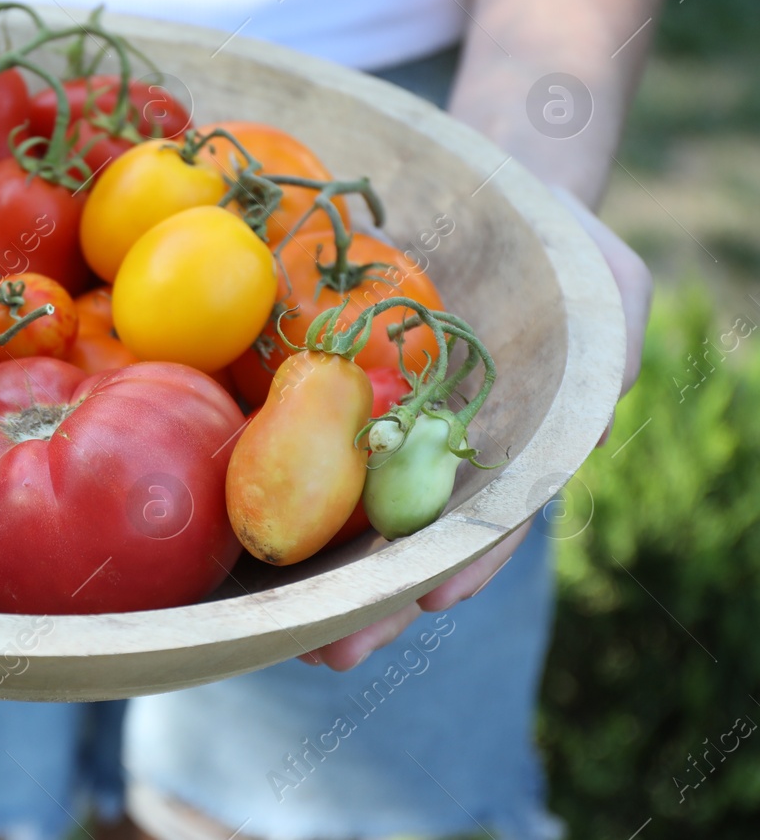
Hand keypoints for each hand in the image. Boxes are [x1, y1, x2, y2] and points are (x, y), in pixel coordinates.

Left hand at [299, 187, 650, 669]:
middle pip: (400, 541)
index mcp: (502, 445)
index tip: (431, 597)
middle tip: (328, 652)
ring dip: (307, 572)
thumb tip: (596, 422)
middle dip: (366, 600)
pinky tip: (231, 529)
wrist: (475, 188)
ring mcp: (373, 424)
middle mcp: (432, 448)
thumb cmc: (554, 245)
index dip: (462, 560)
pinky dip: (266, 484)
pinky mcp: (320, 389)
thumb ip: (607, 353)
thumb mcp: (606, 284)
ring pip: (339, 511)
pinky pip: (288, 440)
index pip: (486, 520)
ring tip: (269, 625)